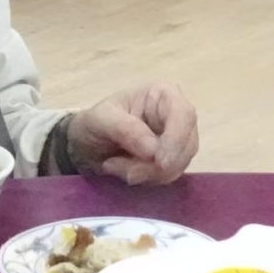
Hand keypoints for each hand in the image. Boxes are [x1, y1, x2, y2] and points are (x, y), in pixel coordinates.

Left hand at [66, 83, 198, 184]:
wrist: (86, 145)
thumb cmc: (94, 123)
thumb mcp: (99, 120)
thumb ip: (125, 129)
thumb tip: (153, 150)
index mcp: (163, 93)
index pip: (184, 114)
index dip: (177, 139)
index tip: (160, 162)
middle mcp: (176, 115)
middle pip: (187, 144)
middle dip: (157, 165)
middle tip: (126, 171)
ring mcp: (177, 139)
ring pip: (179, 164)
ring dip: (147, 173)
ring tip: (115, 166)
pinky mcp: (172, 159)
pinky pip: (169, 175)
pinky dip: (146, 179)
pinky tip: (124, 171)